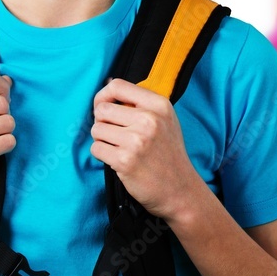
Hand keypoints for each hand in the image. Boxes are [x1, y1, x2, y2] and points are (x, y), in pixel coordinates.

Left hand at [90, 79, 201, 220]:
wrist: (180, 190)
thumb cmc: (169, 154)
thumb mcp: (165, 120)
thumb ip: (141, 104)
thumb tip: (108, 87)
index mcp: (159, 105)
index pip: (117, 86)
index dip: (103, 95)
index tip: (104, 107)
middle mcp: (149, 119)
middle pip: (102, 109)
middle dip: (103, 122)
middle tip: (115, 134)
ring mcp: (136, 140)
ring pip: (96, 130)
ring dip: (103, 140)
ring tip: (120, 148)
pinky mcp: (125, 161)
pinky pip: (96, 149)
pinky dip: (103, 155)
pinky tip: (118, 160)